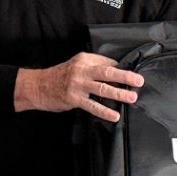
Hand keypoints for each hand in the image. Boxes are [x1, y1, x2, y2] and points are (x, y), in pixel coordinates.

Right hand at [17, 53, 144, 122]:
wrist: (38, 86)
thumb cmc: (59, 76)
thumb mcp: (76, 65)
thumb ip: (93, 68)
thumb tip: (115, 75)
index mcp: (84, 59)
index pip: (107, 62)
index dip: (121, 69)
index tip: (133, 76)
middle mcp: (82, 70)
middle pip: (108, 72)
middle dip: (125, 77)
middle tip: (139, 81)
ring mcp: (78, 85)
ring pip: (102, 88)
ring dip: (119, 93)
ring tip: (131, 97)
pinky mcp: (74, 98)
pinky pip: (92, 106)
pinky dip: (105, 111)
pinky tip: (114, 115)